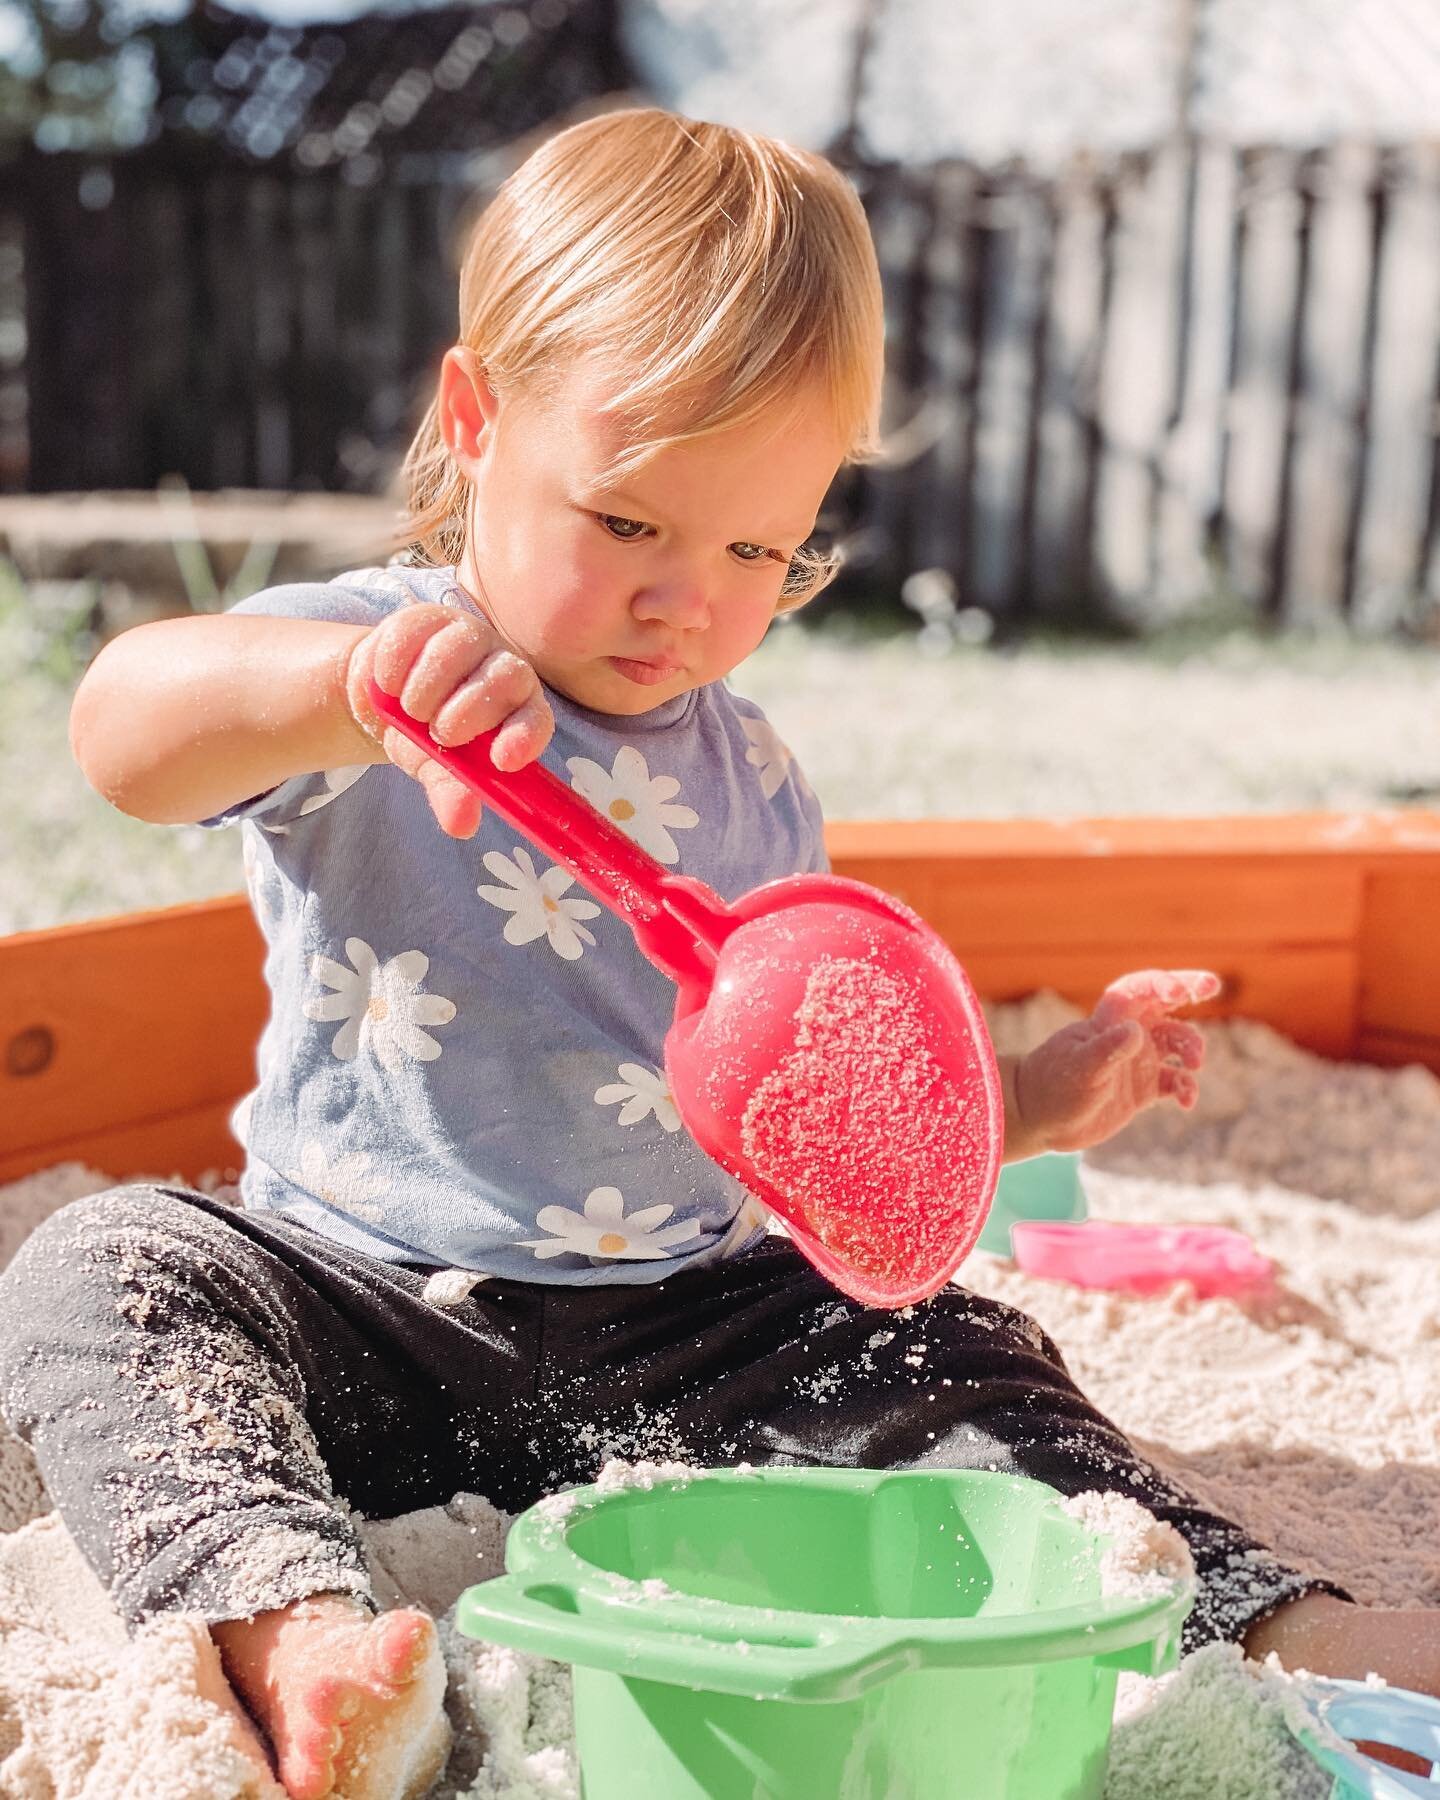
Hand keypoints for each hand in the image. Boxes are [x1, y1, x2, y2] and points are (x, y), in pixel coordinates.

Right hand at [345, 595, 552, 838]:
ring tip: (411, 710)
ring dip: (425, 690)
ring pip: (457, 651)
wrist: (382, 697)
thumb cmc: (423, 736)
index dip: (526, 736)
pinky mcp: (429, 617)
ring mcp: (468, 636)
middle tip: (438, 733)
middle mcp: (502, 666)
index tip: (501, 760)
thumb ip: (451, 791)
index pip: (537, 718)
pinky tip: (388, 684)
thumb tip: (461, 824)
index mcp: (519, 708)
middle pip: (504, 678)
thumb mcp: (435, 767)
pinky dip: (395, 666)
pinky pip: (414, 632)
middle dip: (465, 714)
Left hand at [1013, 969, 1221, 1152]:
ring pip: (1177, 1043)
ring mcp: (1135, 1061)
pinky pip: (1174, 1081)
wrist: (1039, 1120)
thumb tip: (1136, 1031)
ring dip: (1192, 1048)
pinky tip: (1185, 1101)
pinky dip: (1186, 1088)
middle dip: (1190, 991)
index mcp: (1109, 1020)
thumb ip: (1108, 1050)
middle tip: (1212, 987)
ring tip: (1193, 1066)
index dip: (1165, 982)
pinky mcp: (1141, 1089)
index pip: (1141, 989)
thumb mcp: (1080, 1069)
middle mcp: (1126, 1035)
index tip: (1187, 989)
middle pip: (1165, 1004)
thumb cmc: (1053, 1088)